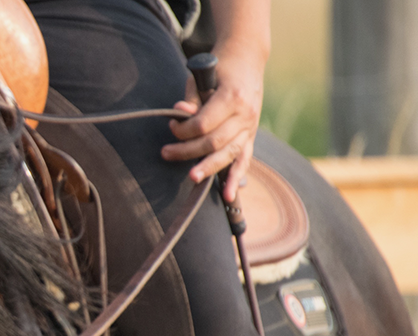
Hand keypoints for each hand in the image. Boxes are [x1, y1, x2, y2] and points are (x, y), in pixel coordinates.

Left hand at [161, 45, 266, 202]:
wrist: (247, 58)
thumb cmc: (219, 67)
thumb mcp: (201, 76)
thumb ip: (191, 99)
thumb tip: (180, 114)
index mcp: (232, 97)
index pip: (203, 124)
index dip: (183, 130)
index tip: (171, 127)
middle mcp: (245, 114)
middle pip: (214, 142)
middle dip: (188, 151)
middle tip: (166, 153)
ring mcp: (251, 126)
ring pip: (229, 153)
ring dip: (209, 167)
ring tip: (192, 177)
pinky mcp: (251, 135)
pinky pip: (244, 159)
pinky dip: (236, 177)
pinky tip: (228, 195)